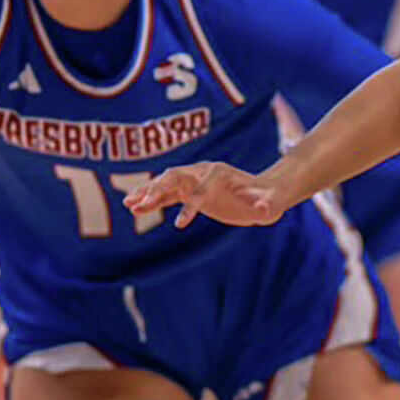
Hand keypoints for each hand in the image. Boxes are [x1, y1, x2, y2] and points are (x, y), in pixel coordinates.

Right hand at [124, 162, 288, 228]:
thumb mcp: (270, 204)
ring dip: (148, 194)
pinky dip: (153, 201)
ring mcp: (196, 182)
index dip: (190, 205)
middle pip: (175, 178)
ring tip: (129, 206)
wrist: (266, 193)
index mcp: (219, 174)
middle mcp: (203, 174)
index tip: (181, 225)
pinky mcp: (192, 193)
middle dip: (157, 191)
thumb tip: (264, 209)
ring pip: (166, 185)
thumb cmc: (269, 199)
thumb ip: (265, 206)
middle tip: (139, 205)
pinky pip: (168, 195)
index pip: (199, 187)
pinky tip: (136, 209)